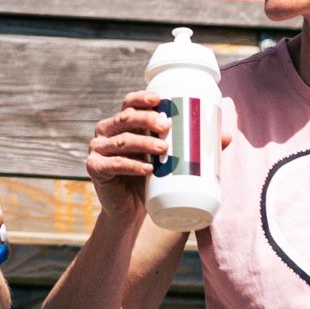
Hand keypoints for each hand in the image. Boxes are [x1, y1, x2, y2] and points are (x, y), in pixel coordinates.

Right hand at [82, 93, 170, 210]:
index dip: (142, 99)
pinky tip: (148, 169)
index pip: (129, 104)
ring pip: (123, 141)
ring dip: (144, 143)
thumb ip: (174, 143)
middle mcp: (106, 132)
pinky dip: (133, 165)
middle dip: (147, 119)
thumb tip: (214, 133)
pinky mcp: (95, 168)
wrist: (130, 210)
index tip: (158, 99)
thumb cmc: (147, 179)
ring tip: (163, 148)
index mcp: (120, 124)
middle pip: (125, 118)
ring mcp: (98, 149)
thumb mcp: (159, 156)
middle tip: (166, 126)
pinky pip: (115, 164)